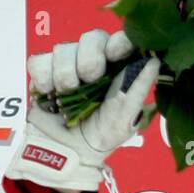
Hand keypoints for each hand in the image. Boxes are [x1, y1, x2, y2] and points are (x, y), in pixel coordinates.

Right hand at [7, 29, 159, 191]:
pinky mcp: (43, 72)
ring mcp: (67, 65)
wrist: (65, 154)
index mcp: (117, 70)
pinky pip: (39, 61)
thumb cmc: (100, 137)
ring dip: (65, 74)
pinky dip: (44, 78)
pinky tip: (49, 94)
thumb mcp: (124, 119)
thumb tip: (154, 61)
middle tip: (88, 80)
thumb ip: (137, 90)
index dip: (118, 41)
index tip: (114, 53)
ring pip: (64, 48)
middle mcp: (93, 62)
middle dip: (90, 59)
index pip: (121, 41)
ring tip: (66, 96)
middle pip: (92, 38)